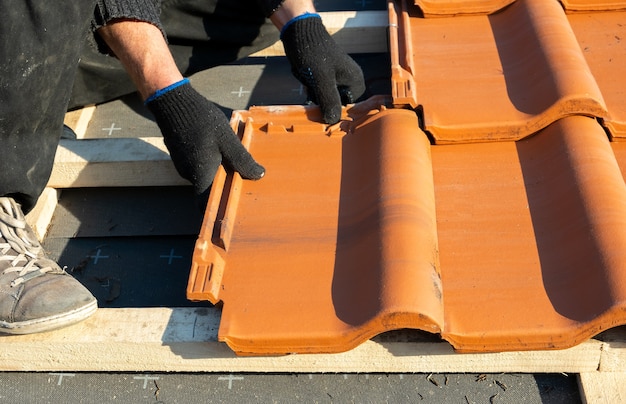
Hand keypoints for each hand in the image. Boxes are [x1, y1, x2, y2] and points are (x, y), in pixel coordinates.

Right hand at [146, 80, 264, 204]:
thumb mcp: (228, 140)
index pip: (206, 204)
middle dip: (224, 187)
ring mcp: (183, 164)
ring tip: (234, 159)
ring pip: (204, 175)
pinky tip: (220, 149)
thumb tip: (258, 175)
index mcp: (201, 175)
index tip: (232, 210)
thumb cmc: (200, 121)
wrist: (173, 102)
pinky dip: (210, 162)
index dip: (218, 210)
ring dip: (219, 171)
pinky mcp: (182, 154)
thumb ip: (242, 160)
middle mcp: (189, 174)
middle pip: (208, 189)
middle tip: (243, 179)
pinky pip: (198, 164)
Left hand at [281, 14, 365, 123]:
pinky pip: (320, 93)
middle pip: (336, 105)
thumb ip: (329, 101)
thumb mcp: (322, 80)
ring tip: (309, 80)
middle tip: (312, 88)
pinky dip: (311, 91)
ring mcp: (337, 80)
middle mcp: (349, 82)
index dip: (333, 109)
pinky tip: (307, 80)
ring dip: (314, 96)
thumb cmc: (314, 53)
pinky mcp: (326, 79)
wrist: (300, 33)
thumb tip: (333, 121)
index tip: (321, 105)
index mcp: (356, 81)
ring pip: (326, 100)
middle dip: (321, 101)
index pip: (347, 108)